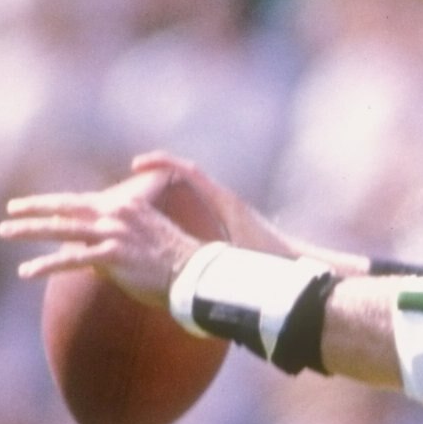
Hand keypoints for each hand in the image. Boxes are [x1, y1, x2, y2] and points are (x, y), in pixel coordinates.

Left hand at [0, 172, 201, 307]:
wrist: (194, 274)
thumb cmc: (174, 263)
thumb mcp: (145, 241)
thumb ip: (116, 242)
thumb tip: (91, 263)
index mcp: (124, 206)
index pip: (80, 202)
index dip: (54, 202)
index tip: (34, 204)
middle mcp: (116, 214)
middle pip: (65, 207)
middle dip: (34, 208)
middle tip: (9, 210)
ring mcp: (113, 233)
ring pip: (61, 229)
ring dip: (29, 230)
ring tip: (4, 231)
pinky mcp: (112, 256)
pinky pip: (71, 261)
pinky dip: (45, 265)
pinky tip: (25, 271)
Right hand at [127, 152, 287, 253]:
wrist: (295, 261)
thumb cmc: (269, 259)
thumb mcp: (237, 255)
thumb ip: (214, 253)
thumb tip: (188, 256)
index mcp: (223, 200)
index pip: (188, 170)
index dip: (161, 162)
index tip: (137, 165)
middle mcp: (224, 198)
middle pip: (186, 173)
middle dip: (158, 171)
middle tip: (128, 183)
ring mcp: (227, 205)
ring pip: (191, 186)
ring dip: (167, 185)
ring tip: (138, 199)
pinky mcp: (229, 216)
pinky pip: (199, 199)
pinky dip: (179, 199)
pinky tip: (166, 220)